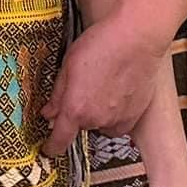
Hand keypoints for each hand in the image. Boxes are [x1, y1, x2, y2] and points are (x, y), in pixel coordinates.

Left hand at [42, 16, 165, 153]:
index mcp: (76, 108)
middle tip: (85, 84)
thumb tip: (49, 112)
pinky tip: (117, 89)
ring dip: (98, 111)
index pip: (60, 140)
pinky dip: (115, 111)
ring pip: (100, 122)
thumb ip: (58, 93)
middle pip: (81, 124)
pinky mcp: (135, 116)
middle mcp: (96, 120)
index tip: (48, 148)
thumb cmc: (103, 44)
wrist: (138, 39)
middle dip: (78, 110)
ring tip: (104, 82)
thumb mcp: (68, 63)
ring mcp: (118, 120)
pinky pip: (118, 122)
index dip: (51, 146)